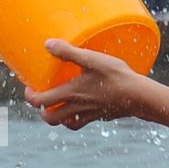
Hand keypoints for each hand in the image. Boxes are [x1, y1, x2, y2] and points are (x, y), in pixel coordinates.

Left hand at [22, 40, 150, 129]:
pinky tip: (75, 110)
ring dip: (54, 116)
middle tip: (39, 98)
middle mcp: (76, 107)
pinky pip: (79, 123)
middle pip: (49, 117)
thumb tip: (48, 44)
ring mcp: (87, 114)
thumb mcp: (92, 60)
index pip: (40, 101)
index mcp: (70, 93)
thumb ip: (69, 52)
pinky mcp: (99, 116)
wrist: (139, 97)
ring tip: (54, 105)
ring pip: (63, 123)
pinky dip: (72, 120)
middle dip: (40, 110)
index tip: (29, 87)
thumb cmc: (116, 77)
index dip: (30, 96)